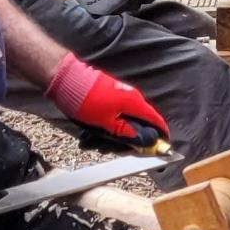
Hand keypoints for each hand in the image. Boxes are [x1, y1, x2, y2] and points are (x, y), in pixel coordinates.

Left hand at [49, 54, 167, 151]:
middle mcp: (131, 97)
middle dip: (128, 139)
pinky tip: (91, 133)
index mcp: (134, 103)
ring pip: (124, 120)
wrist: (66, 80)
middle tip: (114, 148)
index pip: (155, 120)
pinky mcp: (110, 94)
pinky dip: (106, 125)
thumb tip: (144, 140)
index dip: (161, 133)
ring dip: (112, 134)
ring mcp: (120, 94)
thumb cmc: (86, 101)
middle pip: (139, 123)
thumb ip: (128, 133)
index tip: (162, 145)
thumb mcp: (107, 123)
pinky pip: (115, 114)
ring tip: (94, 141)